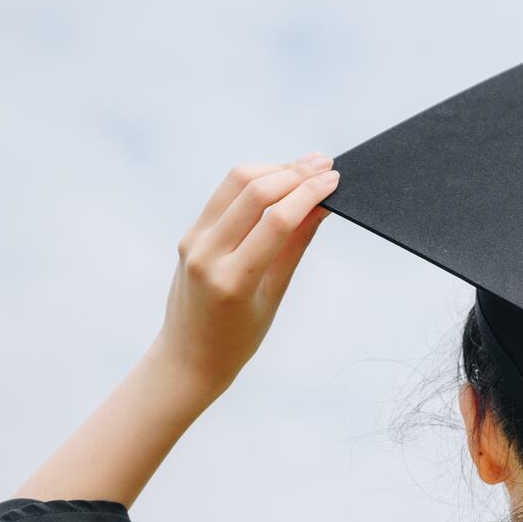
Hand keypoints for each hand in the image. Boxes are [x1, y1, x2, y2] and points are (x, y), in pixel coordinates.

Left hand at [152, 153, 339, 392]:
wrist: (188, 357)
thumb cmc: (239, 337)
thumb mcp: (274, 295)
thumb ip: (296, 245)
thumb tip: (321, 205)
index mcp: (233, 280)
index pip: (276, 220)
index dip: (309, 193)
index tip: (334, 179)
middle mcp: (207, 254)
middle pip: (253, 192)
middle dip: (294, 172)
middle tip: (325, 164)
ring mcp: (193, 241)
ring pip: (235, 183)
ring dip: (274, 169)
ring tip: (305, 166)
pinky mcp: (189, 234)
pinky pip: (223, 195)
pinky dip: (254, 181)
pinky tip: (278, 179)